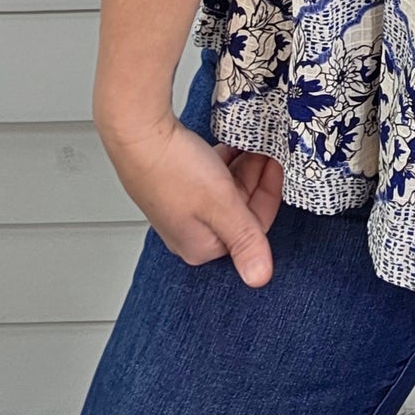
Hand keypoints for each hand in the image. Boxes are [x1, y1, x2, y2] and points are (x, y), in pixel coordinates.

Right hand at [99, 110, 284, 288]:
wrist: (137, 135)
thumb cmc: (172, 169)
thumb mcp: (221, 204)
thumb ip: (245, 241)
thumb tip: (260, 279)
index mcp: (202, 246)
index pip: (254, 228)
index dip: (270, 192)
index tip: (277, 166)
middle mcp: (192, 232)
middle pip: (241, 207)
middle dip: (256, 177)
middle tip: (266, 150)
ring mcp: (183, 208)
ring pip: (227, 189)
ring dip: (243, 167)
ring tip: (249, 144)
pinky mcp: (177, 186)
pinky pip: (211, 176)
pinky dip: (224, 162)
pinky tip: (228, 145)